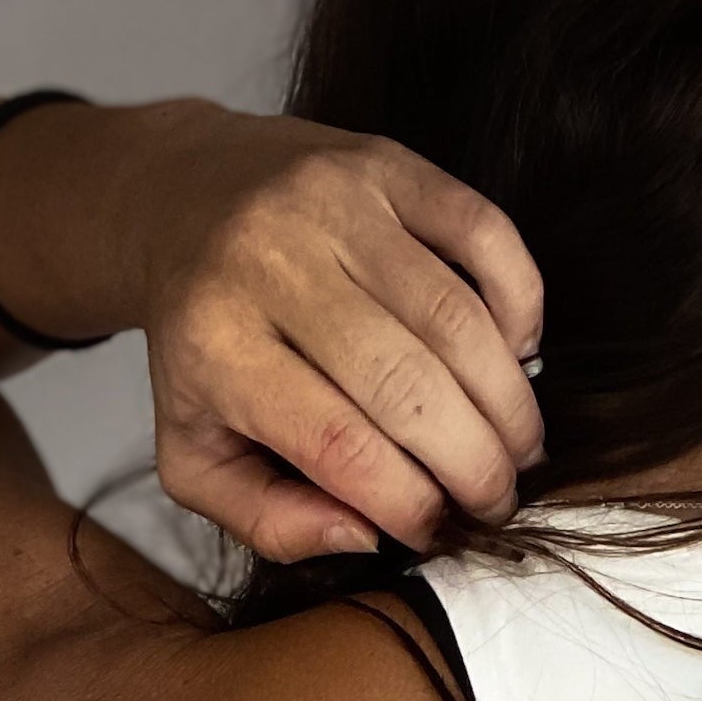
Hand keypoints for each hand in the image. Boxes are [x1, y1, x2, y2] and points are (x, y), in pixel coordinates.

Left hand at [128, 100, 545, 560]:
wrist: (180, 199)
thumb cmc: (202, 345)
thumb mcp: (195, 454)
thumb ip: (267, 520)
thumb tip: (365, 537)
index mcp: (218, 349)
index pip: (338, 447)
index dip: (409, 504)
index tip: (436, 532)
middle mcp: (271, 265)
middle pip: (407, 387)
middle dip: (475, 464)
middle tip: (497, 502)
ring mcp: (333, 205)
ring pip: (455, 317)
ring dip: (508, 400)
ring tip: (520, 447)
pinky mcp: (385, 163)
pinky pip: (483, 232)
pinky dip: (519, 302)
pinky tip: (516, 354)